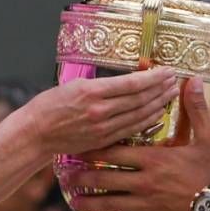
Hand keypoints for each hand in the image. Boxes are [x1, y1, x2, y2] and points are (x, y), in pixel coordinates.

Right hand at [17, 67, 178, 158]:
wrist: (35, 133)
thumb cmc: (48, 106)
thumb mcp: (72, 85)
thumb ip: (99, 85)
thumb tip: (124, 81)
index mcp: (92, 91)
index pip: (132, 83)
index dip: (153, 77)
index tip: (165, 70)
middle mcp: (100, 110)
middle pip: (140, 98)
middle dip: (160, 88)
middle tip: (174, 80)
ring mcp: (103, 127)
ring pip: (139, 115)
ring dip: (158, 104)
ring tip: (171, 94)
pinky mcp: (103, 140)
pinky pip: (131, 129)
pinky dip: (146, 121)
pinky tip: (157, 114)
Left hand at [62, 77, 209, 210]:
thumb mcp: (209, 136)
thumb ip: (195, 109)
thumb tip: (192, 81)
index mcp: (153, 158)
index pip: (117, 151)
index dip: (96, 149)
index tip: (80, 146)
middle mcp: (145, 181)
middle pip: (107, 178)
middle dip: (85, 177)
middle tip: (67, 176)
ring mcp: (148, 203)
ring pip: (112, 203)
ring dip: (91, 203)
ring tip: (74, 202)